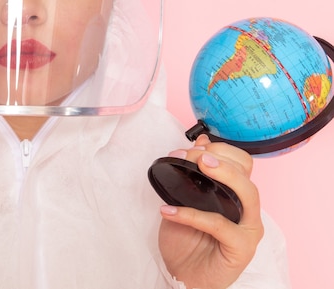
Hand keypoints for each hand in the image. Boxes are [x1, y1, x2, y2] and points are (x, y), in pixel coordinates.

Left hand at [158, 135, 263, 288]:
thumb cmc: (186, 239)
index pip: (241, 163)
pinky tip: (169, 210)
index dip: (218, 150)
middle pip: (246, 174)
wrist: (183, 275)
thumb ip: (193, 174)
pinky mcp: (241, 248)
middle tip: (190, 155)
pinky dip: (193, 215)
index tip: (189, 148)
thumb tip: (201, 142)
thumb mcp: (184, 199)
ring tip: (195, 164)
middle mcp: (248, 210)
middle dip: (218, 158)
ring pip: (248, 194)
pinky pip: (220, 225)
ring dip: (223, 175)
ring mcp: (248, 229)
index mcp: (237, 195)